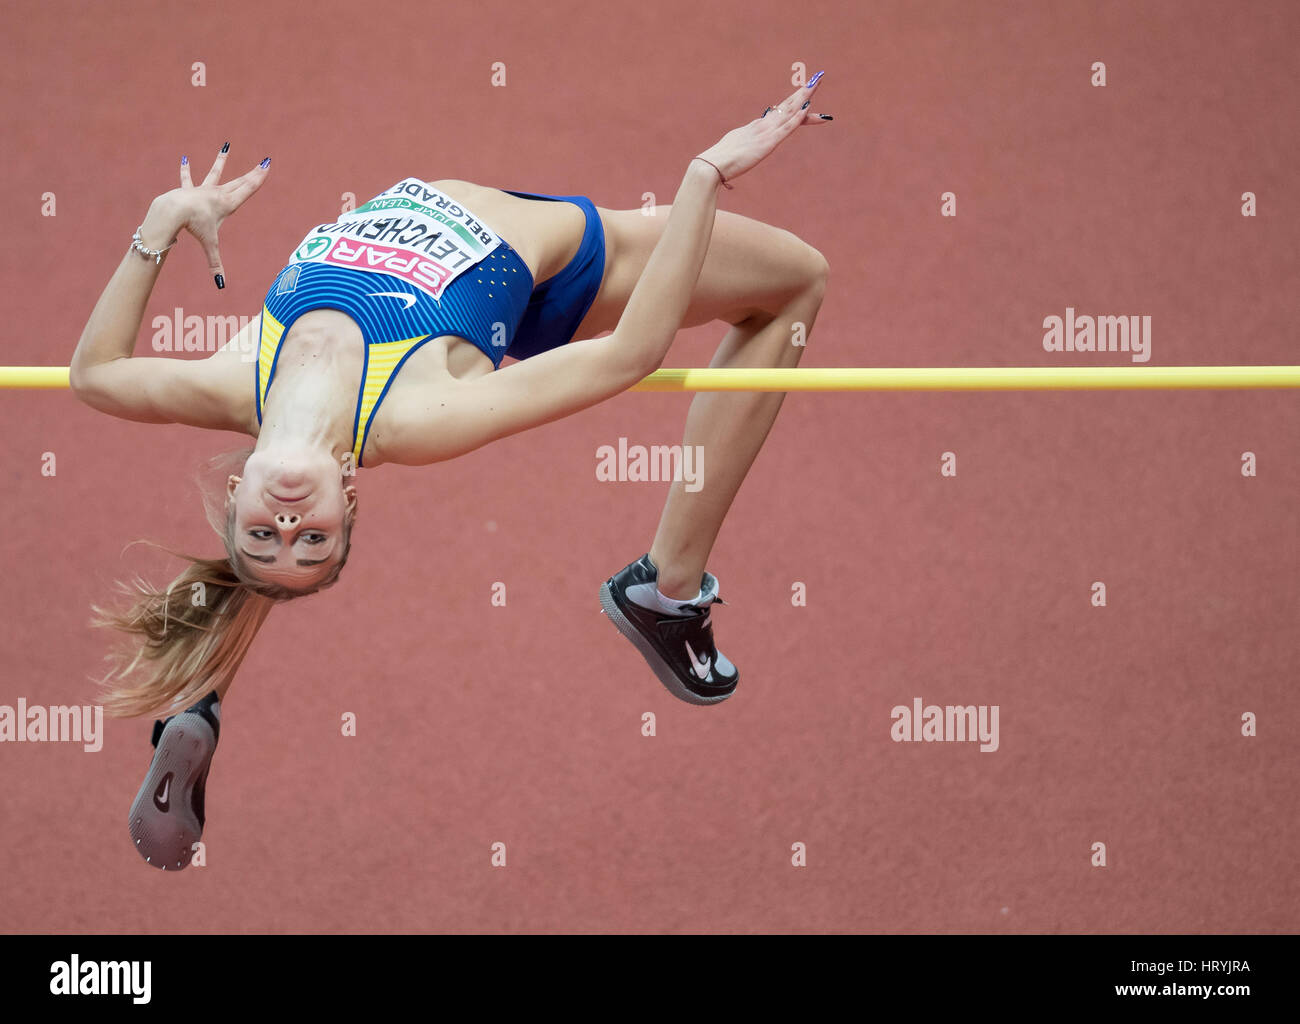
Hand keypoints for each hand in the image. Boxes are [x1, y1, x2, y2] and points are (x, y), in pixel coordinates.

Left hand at [146, 143, 271, 287]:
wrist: (173, 210)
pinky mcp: (188, 189)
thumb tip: (221, 286)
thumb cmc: (194, 226)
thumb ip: (216, 265)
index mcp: (227, 204)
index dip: (258, 178)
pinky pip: (188, 179)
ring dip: (221, 161)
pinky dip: (186, 171)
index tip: (266, 166)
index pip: (247, 189)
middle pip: (238, 181)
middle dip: (251, 172)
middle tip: (262, 162)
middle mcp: (218, 194)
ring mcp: (203, 189)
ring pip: (215, 173)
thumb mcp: (209, 245)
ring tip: (225, 147)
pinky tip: (185, 160)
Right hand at [695, 72, 829, 184]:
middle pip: (787, 106)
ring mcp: (765, 133)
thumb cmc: (720, 160)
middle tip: (817, 78)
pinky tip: (807, 108)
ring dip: (804, 97)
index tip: (805, 96)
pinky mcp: (767, 143)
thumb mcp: (735, 148)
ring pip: (789, 111)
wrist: (712, 165)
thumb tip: (743, 147)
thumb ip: (742, 144)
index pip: (779, 114)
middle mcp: (762, 126)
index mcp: (755, 127)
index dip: (794, 104)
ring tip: (816, 83)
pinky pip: (786, 128)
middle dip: (803, 92)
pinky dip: (798, 118)